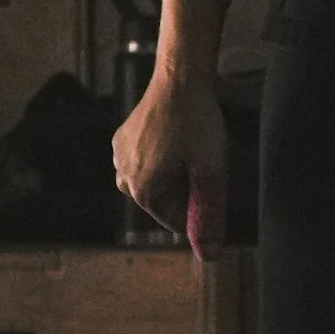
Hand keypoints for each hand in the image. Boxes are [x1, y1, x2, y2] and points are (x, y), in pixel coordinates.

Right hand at [112, 75, 228, 260]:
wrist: (180, 78)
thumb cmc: (198, 122)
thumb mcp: (211, 169)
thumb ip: (209, 214)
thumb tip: (210, 255)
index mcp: (142, 192)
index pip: (175, 219)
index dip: (200, 206)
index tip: (215, 187)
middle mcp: (122, 179)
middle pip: (163, 199)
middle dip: (185, 188)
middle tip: (206, 162)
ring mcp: (119, 157)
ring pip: (153, 179)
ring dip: (173, 172)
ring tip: (193, 148)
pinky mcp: (121, 139)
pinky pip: (143, 160)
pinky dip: (161, 156)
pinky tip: (177, 138)